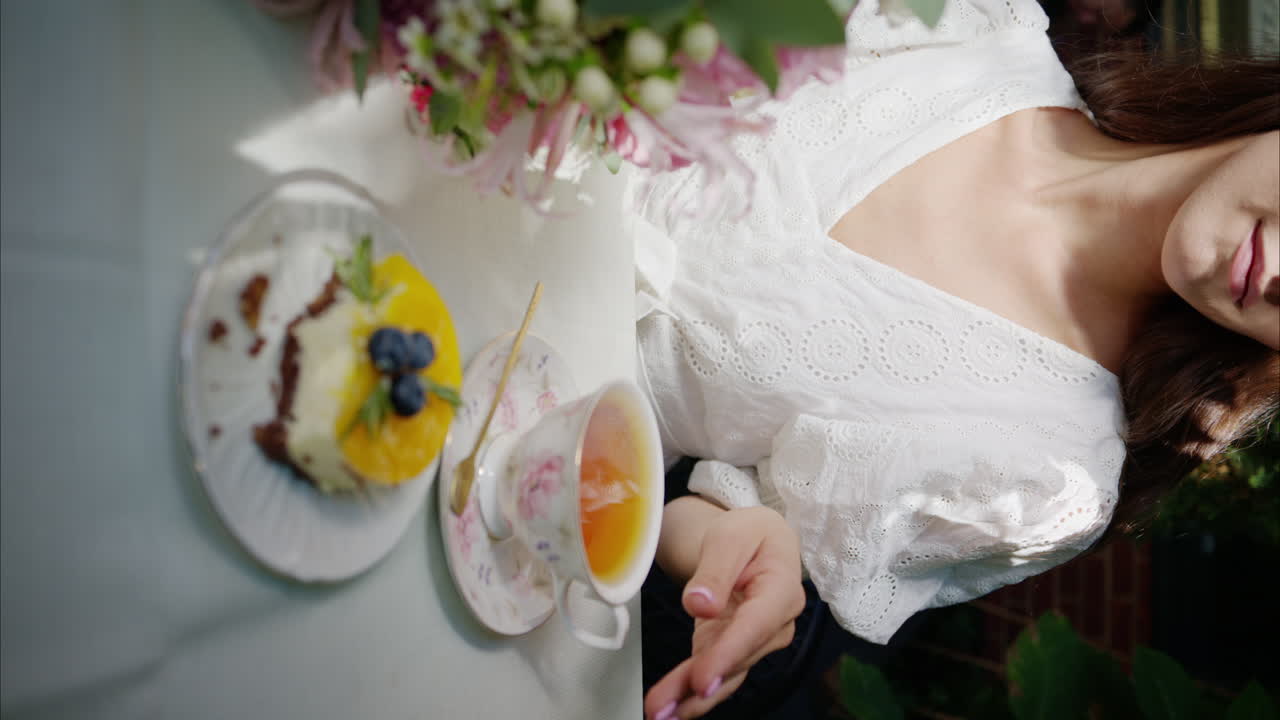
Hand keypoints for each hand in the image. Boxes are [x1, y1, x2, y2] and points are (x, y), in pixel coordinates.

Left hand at [643, 506, 804, 719]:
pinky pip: (716, 672)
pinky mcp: (735, 648)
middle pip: (738, 657)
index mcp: (782, 586)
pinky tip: (671, 707)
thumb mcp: (730, 536)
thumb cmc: (748, 534)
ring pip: (726, 673)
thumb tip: (699, 605)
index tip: (701, 677)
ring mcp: (757, 640)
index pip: (756, 624)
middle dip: (703, 684)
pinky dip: (692, 692)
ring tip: (660, 712)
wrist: (754, 541)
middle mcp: (776, 621)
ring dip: (693, 697)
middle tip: (667, 705)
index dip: (729, 653)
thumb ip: (715, 570)